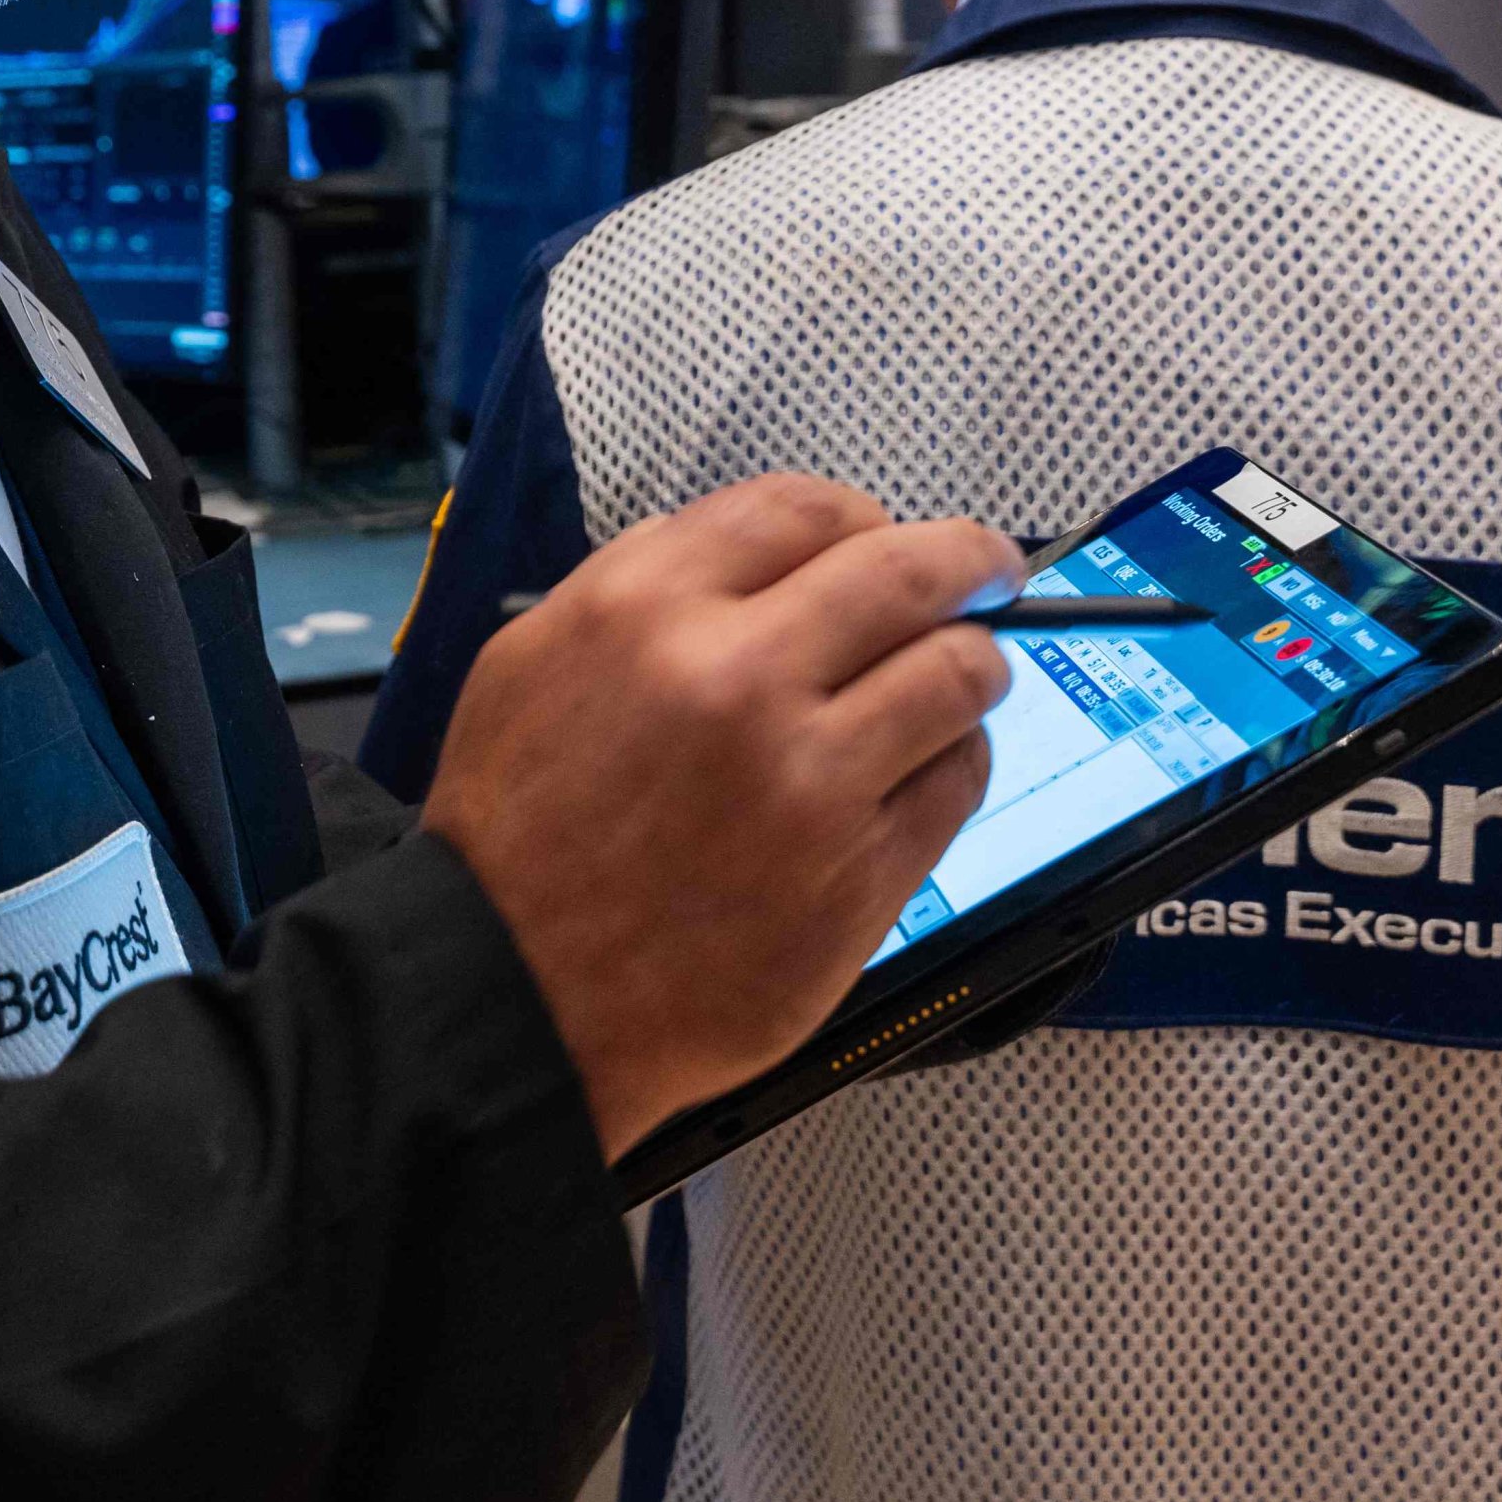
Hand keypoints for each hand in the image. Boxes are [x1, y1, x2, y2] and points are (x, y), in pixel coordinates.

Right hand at [419, 475, 1014, 1162]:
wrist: (513, 992)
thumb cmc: (514, 831)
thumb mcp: (529, 661)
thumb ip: (639, 586)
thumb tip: (760, 554)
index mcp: (646, 610)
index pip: (807, 509)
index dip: (867, 514)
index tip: (889, 535)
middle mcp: (738, 677)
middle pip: (911, 574)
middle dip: (970, 563)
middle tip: (988, 573)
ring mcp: (811, 780)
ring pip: (959, 674)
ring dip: (970, 663)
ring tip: (957, 677)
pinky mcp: (860, 873)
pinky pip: (959, 781)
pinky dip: (956, 758)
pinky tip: (925, 764)